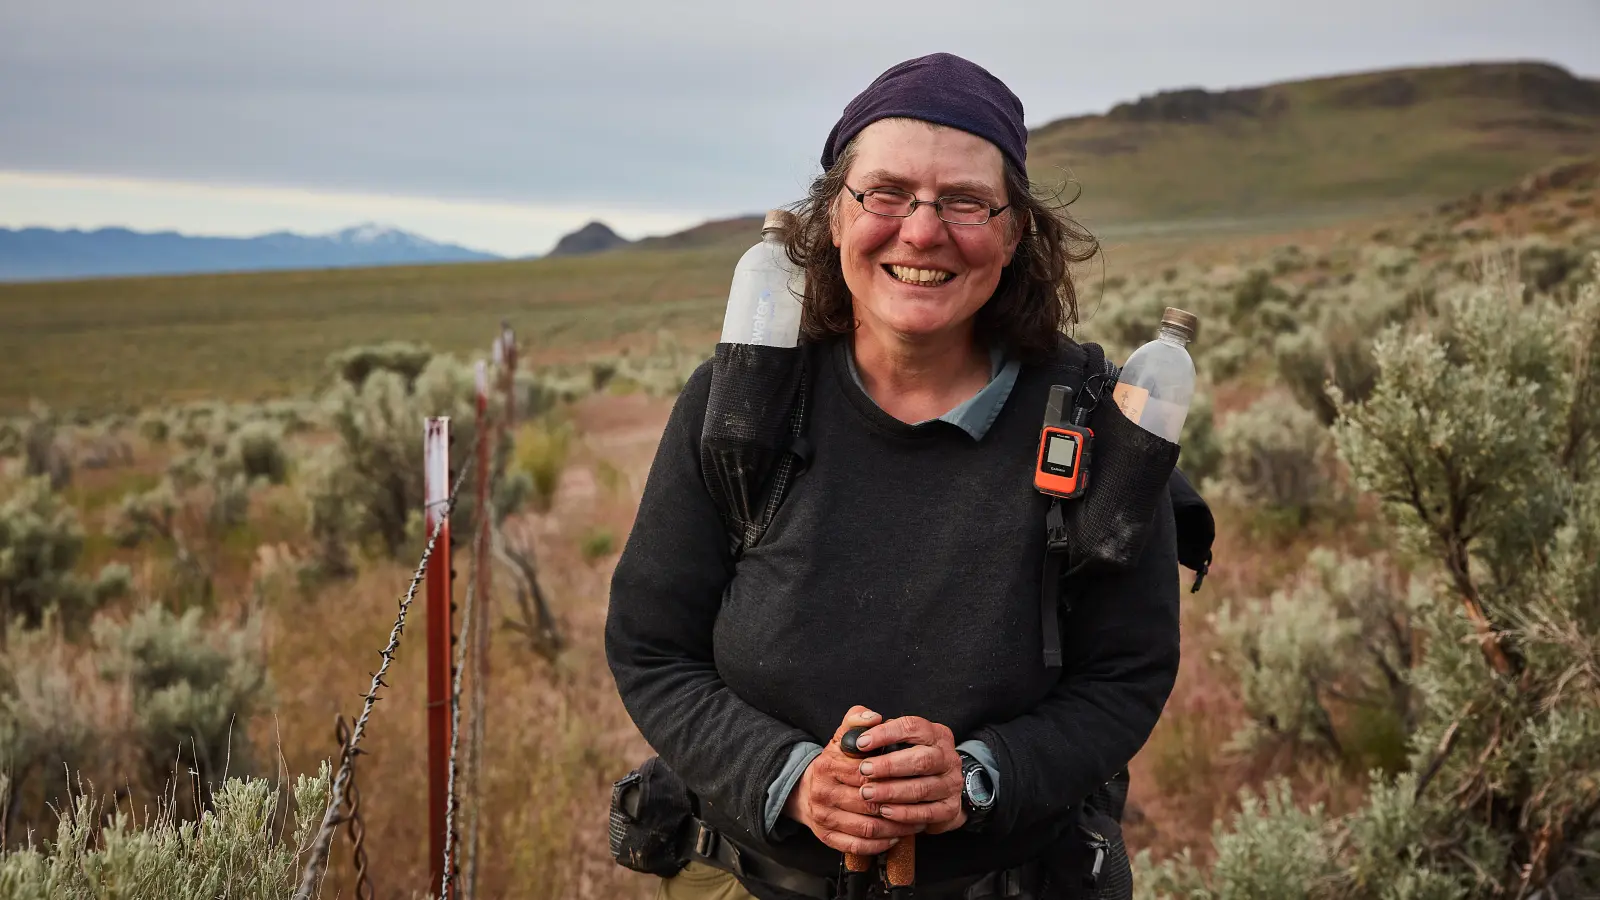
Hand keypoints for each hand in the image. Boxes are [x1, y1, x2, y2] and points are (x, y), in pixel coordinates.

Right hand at [784, 706, 923, 854]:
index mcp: (828, 766)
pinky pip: (858, 846)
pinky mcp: (827, 837)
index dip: (891, 776)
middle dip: (898, 805)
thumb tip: (874, 717)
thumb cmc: (834, 763)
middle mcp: (823, 792)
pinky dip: (880, 844)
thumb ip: (857, 720)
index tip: (913, 776)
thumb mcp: (842, 737)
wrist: (805, 790)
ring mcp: (824, 817)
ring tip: (915, 822)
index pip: (865, 773)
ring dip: (895, 827)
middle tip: (922, 804)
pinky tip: (896, 836)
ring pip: (867, 828)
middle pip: (869, 803)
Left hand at [851, 716, 966, 834]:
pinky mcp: (950, 808)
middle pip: (922, 760)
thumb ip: (874, 724)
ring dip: (892, 792)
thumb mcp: (893, 737)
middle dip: (889, 766)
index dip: (886, 734)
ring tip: (867, 793)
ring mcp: (951, 784)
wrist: (937, 789)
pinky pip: (927, 813)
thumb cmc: (906, 758)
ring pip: (923, 789)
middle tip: (864, 770)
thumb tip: (866, 719)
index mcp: (936, 734)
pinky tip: (884, 811)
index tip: (861, 743)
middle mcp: (948, 757)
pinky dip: (904, 814)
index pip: (913, 727)